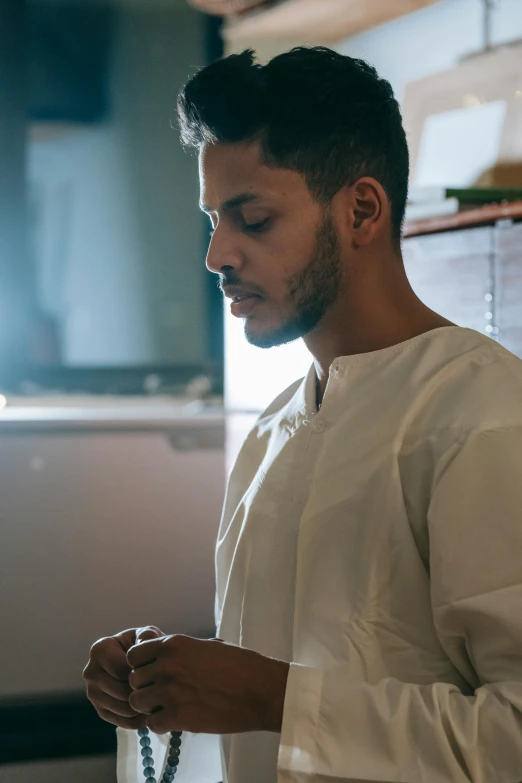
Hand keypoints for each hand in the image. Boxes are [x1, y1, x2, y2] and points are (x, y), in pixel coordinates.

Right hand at [83, 626, 164, 728]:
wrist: (139, 660)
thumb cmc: (144, 644)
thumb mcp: (147, 634)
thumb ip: (147, 636)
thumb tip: (145, 644)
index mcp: (99, 649)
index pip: (119, 669)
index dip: (140, 672)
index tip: (156, 672)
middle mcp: (90, 671)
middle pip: (120, 691)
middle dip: (142, 692)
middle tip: (161, 692)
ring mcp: (93, 692)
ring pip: (121, 708)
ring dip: (142, 707)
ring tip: (159, 702)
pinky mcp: (100, 710)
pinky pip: (120, 721)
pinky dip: (138, 720)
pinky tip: (152, 712)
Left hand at [127, 635, 289, 734]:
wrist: (260, 690)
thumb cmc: (241, 666)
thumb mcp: (207, 646)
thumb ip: (182, 652)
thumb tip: (166, 656)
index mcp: (174, 644)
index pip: (134, 655)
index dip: (141, 666)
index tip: (153, 674)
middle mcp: (168, 664)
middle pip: (133, 680)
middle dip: (144, 688)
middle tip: (161, 695)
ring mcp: (171, 690)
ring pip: (137, 702)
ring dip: (149, 707)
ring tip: (167, 708)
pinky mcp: (178, 716)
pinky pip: (151, 723)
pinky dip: (160, 724)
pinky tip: (175, 720)